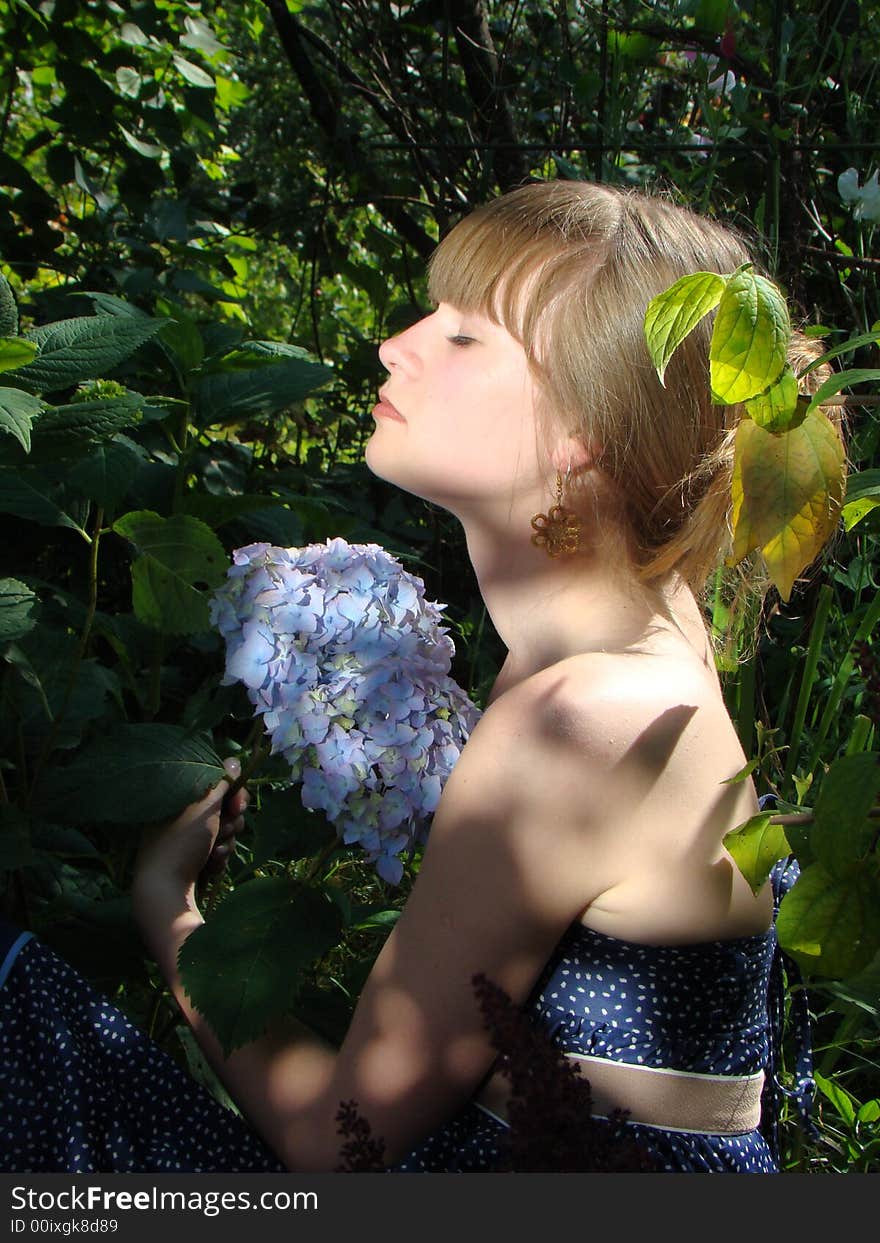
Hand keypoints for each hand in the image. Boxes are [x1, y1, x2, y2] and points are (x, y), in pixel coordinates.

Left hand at [133, 757, 248, 906]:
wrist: (165, 890)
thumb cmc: (182, 842)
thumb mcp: (204, 806)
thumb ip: (222, 782)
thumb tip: (233, 761)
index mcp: (179, 794)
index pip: (217, 783)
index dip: (234, 793)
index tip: (237, 805)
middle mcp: (182, 812)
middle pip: (224, 807)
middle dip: (231, 820)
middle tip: (226, 828)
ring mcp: (186, 836)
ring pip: (224, 829)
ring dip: (226, 841)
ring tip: (214, 852)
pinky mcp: (192, 857)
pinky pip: (217, 848)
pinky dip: (218, 856)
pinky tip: (211, 865)